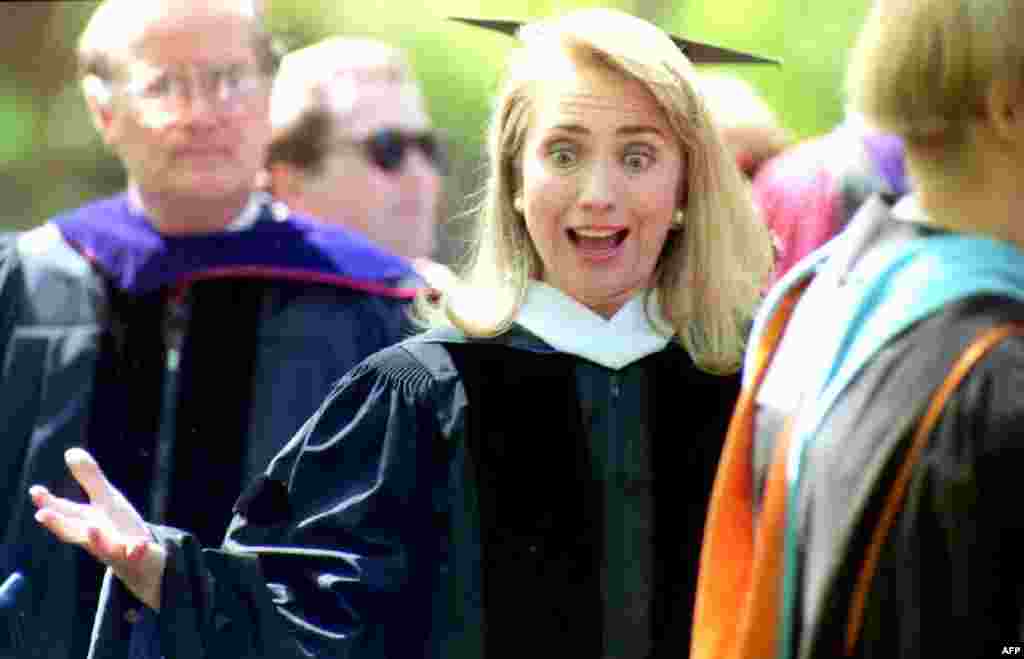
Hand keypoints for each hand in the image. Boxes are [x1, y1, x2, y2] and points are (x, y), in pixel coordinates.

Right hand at [30, 448, 165, 609]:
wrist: (141, 562)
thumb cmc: (118, 529)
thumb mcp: (106, 500)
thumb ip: (90, 478)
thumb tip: (70, 452)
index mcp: (87, 522)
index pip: (64, 511)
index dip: (49, 503)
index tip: (35, 491)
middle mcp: (97, 538)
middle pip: (75, 533)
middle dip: (59, 524)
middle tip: (41, 515)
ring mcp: (116, 550)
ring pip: (104, 547)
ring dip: (97, 539)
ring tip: (92, 527)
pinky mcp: (138, 557)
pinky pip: (137, 556)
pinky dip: (136, 551)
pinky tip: (138, 545)